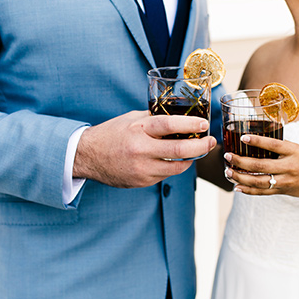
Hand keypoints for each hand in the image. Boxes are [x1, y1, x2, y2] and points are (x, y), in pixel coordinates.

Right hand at [74, 110, 215, 187]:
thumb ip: (154, 118)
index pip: (170, 125)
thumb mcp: (132, 119)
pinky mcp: (142, 182)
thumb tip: (180, 116)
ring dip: (191, 159)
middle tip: (210, 142)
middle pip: (179, 151)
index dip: (191, 125)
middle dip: (201, 147)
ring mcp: (142, 169)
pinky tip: (175, 160)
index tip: (204, 124)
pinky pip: (165, 175)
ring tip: (197, 150)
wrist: (88, 156)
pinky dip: (174, 167)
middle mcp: (141, 150)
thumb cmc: (112, 134)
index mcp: (138, 130)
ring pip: (177, 167)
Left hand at [224, 134, 298, 198]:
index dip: (258, 141)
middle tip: (228, 157)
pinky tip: (237, 187)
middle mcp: (289, 167)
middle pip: (262, 166)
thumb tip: (260, 140)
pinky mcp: (283, 191)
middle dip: (242, 162)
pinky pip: (264, 192)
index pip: (274, 145)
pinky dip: (249, 190)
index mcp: (294, 152)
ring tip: (228, 172)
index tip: (243, 137)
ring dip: (241, 177)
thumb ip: (282, 146)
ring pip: (260, 182)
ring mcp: (286, 181)